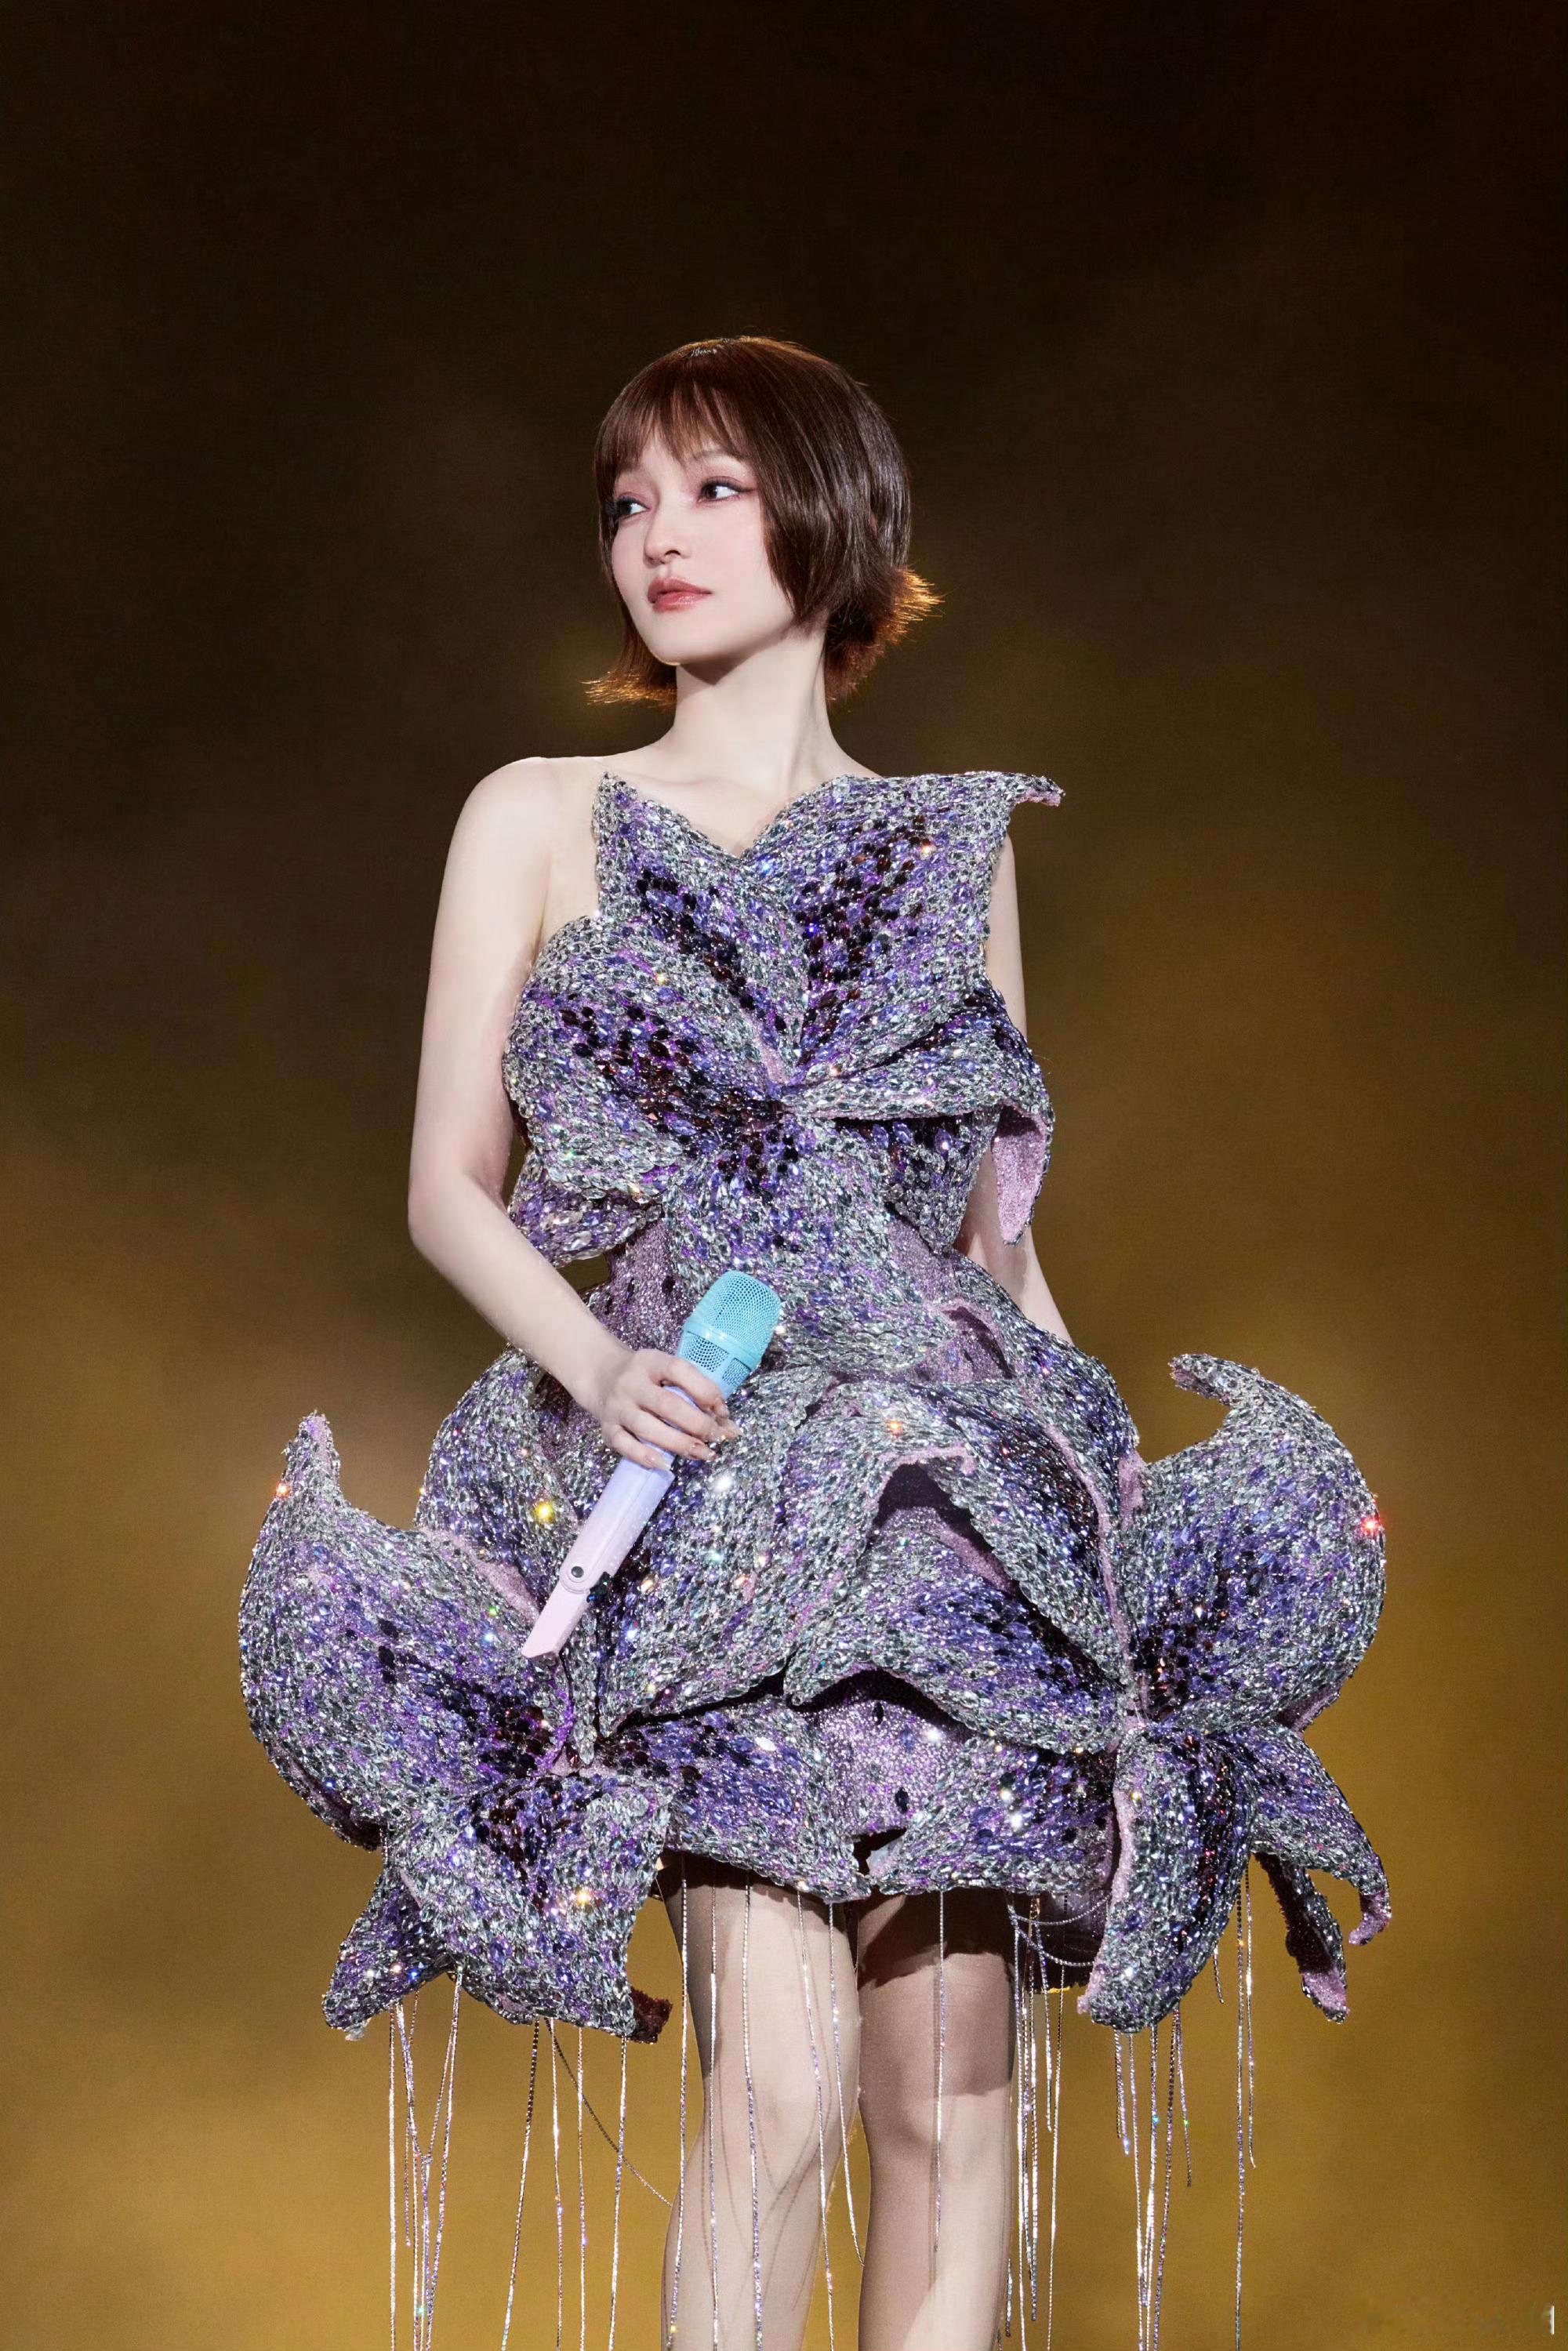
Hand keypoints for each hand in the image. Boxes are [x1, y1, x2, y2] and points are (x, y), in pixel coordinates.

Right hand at [585, 1342, 738, 1469]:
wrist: (601, 1375)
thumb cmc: (647, 1378)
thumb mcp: (666, 1372)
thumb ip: (696, 1393)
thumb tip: (729, 1427)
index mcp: (650, 1361)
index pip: (680, 1370)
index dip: (705, 1391)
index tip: (723, 1411)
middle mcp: (631, 1383)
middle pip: (667, 1404)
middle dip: (698, 1424)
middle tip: (718, 1437)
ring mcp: (617, 1406)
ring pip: (647, 1427)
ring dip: (679, 1444)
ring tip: (704, 1453)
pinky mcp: (607, 1428)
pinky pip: (625, 1445)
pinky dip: (645, 1456)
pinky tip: (666, 1464)